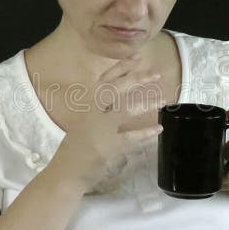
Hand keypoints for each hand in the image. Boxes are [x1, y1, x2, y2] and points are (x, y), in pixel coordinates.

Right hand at [49, 52, 164, 192]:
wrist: (66, 172)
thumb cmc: (75, 149)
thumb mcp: (85, 123)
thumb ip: (100, 111)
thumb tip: (121, 101)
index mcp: (87, 106)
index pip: (105, 80)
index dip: (121, 67)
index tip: (136, 57)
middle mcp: (92, 112)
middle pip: (116, 90)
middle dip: (137, 79)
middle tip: (156, 74)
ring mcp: (100, 129)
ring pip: (126, 110)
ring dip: (146, 104)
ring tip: (162, 100)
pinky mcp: (108, 146)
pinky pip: (132, 137)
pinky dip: (146, 133)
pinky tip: (158, 129)